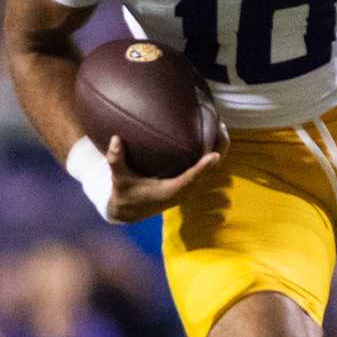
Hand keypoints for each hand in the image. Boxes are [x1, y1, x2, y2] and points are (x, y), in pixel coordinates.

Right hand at [103, 135, 220, 223]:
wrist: (130, 211)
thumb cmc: (125, 194)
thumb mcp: (119, 179)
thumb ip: (116, 160)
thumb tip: (115, 139)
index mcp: (170, 192)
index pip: (190, 179)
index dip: (203, 168)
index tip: (214, 155)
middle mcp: (184, 191)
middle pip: (209, 172)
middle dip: (218, 150)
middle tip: (221, 126)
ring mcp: (189, 187)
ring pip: (212, 169)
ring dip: (219, 149)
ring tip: (221, 125)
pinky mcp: (189, 183)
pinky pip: (206, 168)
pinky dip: (212, 153)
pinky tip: (212, 135)